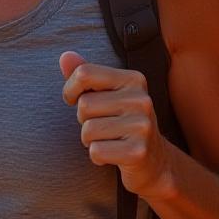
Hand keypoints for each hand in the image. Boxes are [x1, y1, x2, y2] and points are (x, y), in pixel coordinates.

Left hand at [59, 50, 175, 198]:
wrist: (153, 162)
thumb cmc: (121, 123)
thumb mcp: (105, 95)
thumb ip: (85, 75)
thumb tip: (65, 56)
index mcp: (133, 80)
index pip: (85, 73)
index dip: (70, 89)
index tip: (76, 99)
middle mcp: (142, 99)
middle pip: (84, 105)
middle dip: (84, 120)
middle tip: (104, 126)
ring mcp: (142, 126)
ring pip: (88, 130)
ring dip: (90, 140)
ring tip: (109, 140)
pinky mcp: (138, 152)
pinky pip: (96, 151)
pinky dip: (97, 157)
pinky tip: (114, 155)